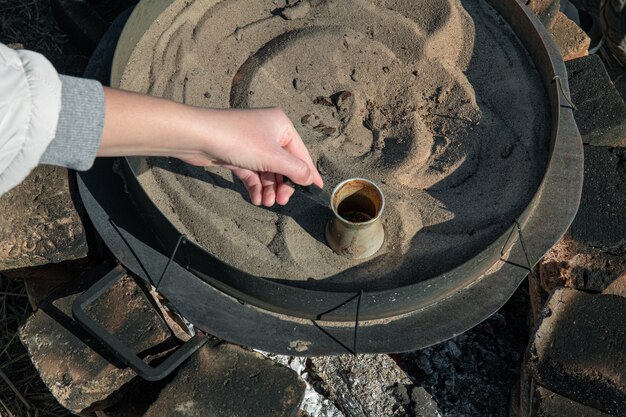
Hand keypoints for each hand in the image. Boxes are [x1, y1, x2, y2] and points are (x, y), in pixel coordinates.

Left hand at [98, 88, 322, 205]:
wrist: (198, 136)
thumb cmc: (239, 141)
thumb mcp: (273, 158)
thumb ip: (295, 170)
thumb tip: (310, 178)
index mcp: (281, 126)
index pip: (300, 153)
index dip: (308, 172)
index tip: (317, 189)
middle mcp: (268, 132)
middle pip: (283, 164)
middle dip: (282, 184)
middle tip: (281, 201)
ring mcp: (251, 143)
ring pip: (267, 171)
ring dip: (269, 189)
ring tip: (267, 203)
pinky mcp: (236, 154)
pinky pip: (252, 173)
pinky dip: (255, 186)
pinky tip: (257, 199)